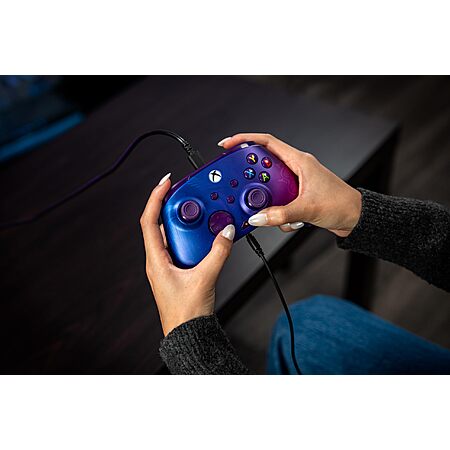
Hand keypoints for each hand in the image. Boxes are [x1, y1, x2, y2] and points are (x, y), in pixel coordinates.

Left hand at [140, 173, 234, 335]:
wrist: (187, 333)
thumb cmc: (186, 313)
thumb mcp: (205, 278)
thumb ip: (218, 253)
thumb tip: (226, 232)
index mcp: (156, 260)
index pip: (149, 221)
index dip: (155, 198)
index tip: (165, 183)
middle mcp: (158, 260)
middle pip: (160, 224)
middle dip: (172, 207)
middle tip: (186, 194)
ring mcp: (167, 265)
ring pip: (172, 235)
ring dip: (183, 222)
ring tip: (198, 212)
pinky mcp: (177, 270)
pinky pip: (181, 246)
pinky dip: (191, 237)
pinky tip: (204, 236)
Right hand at [218, 134, 361, 236]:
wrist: (355, 218)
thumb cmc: (341, 204)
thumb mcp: (306, 209)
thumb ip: (279, 214)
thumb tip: (258, 217)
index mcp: (299, 161)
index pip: (267, 142)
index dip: (245, 140)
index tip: (228, 144)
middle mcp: (295, 169)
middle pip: (263, 168)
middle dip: (254, 182)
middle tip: (245, 190)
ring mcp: (295, 183)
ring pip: (269, 189)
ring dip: (268, 204)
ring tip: (275, 213)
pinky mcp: (296, 197)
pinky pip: (277, 203)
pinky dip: (279, 215)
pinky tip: (291, 221)